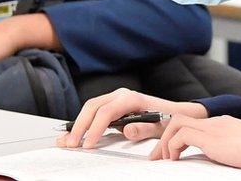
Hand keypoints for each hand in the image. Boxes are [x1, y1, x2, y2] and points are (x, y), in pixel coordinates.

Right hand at [57, 88, 206, 149]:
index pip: (106, 112)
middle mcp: (120, 95)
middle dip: (80, 126)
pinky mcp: (112, 106)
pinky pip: (93, 112)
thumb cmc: (168, 119)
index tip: (89, 144)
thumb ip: (144, 129)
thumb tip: (126, 130)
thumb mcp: (160, 127)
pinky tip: (72, 134)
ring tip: (66, 141)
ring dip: (78, 124)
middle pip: (93, 107)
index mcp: (131, 98)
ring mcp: (115, 99)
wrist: (175, 113)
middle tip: (72, 144)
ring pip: (90, 108)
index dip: (95, 129)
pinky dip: (83, 123)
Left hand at [152, 115, 240, 170]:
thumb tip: (218, 159)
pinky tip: (175, 160)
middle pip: (178, 119)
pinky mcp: (214, 138)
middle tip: (157, 157)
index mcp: (222, 124)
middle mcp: (215, 122)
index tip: (168, 153)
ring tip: (164, 159)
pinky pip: (183, 135)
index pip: (191, 123)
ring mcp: (214, 128)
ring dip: (165, 142)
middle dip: (163, 137)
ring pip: (176, 123)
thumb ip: (227, 149)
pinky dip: (173, 147)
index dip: (174, 136)